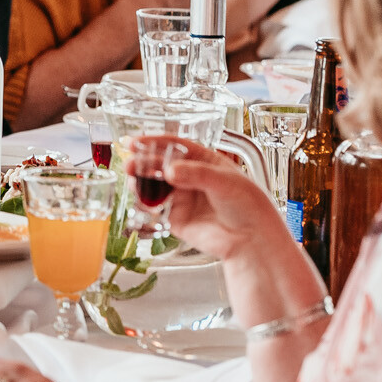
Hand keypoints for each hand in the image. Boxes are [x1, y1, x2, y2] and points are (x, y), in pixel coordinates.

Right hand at [141, 137, 287, 261]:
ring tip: (132, 181)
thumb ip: (196, 174)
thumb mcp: (224, 181)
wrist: (252, 240)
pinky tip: (140, 200)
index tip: (135, 141)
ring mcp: (182, 198)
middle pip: (160, 164)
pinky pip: (155, 209)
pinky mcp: (176, 219)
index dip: (153, 142)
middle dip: (142, 162)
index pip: (174, 146)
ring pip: (154, 186)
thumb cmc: (248, 205)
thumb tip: (170, 171)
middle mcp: (190, 177)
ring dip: (140, 182)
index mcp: (203, 161)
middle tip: (129, 163)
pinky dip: (144, 204)